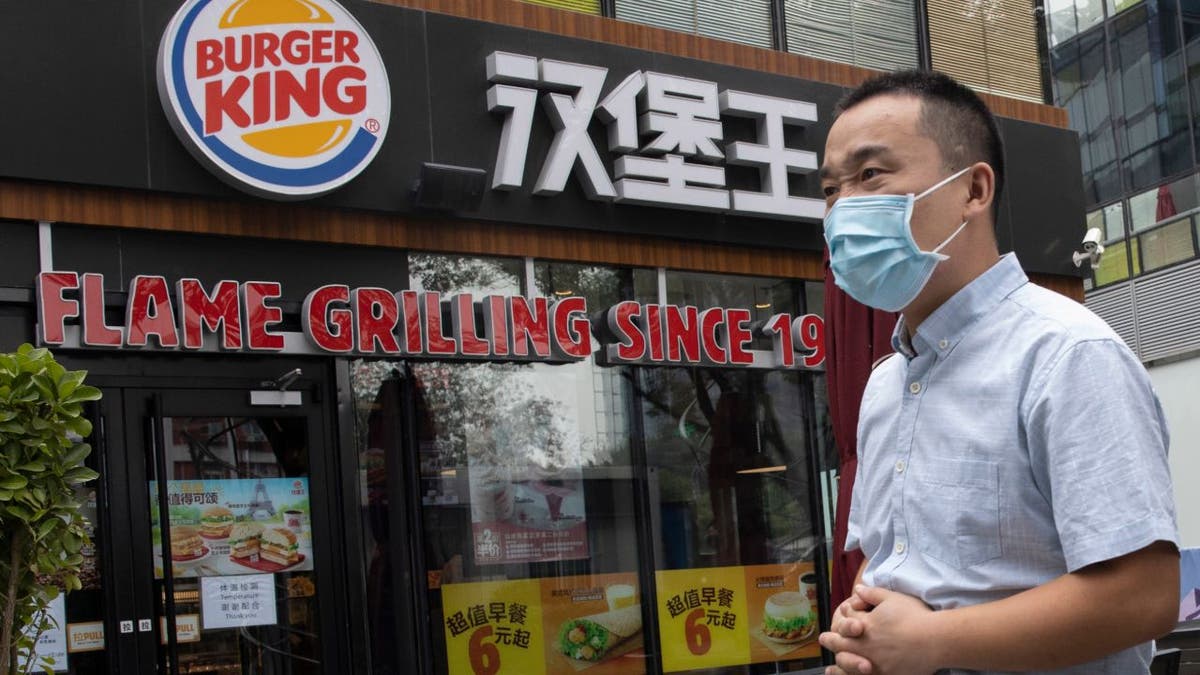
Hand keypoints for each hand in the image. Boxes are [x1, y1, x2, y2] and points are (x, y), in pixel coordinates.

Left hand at [820, 585, 939, 674]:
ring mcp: (875, 661)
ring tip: (829, 670)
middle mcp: (866, 644)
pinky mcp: (885, 674)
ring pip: (848, 664)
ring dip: (838, 665)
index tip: (842, 615)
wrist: (937, 640)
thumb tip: (857, 588)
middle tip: (823, 639)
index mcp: (866, 624)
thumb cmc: (916, 617)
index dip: (844, 616)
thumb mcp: (893, 599)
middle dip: (831, 640)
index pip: (847, 620)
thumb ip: (872, 594)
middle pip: (842, 643)